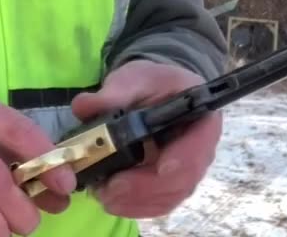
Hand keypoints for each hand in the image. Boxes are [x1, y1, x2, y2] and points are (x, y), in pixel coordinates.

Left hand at [70, 60, 222, 218]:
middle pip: (183, 180)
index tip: (160, 168)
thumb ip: (115, 92)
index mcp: (201, 119)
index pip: (200, 145)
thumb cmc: (151, 85)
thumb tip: (84, 105)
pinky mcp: (170, 187)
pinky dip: (133, 207)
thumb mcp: (135, 79)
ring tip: (103, 194)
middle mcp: (201, 151)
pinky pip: (157, 205)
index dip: (183, 160)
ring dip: (135, 201)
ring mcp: (187, 172)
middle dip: (146, 188)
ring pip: (168, 198)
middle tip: (111, 188)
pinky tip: (111, 200)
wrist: (153, 95)